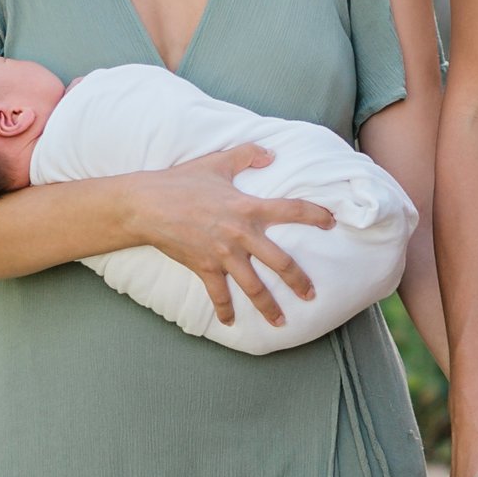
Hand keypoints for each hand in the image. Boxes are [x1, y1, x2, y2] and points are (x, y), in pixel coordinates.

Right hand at [133, 151, 334, 328]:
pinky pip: (219, 294)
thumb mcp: (216, 162)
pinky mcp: (205, 268)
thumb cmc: (181, 182)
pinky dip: (224, 310)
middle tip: (311, 294)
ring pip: (253, 287)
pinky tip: (229, 323)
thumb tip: (270, 153)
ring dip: (268, 306)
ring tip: (281, 321)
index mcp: (248, 207)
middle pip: (280, 262)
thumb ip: (246, 154)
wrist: (147, 205)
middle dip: (299, 281)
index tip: (331, 223)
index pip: (291, 210)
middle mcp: (241, 234)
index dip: (315, 215)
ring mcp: (223, 255)